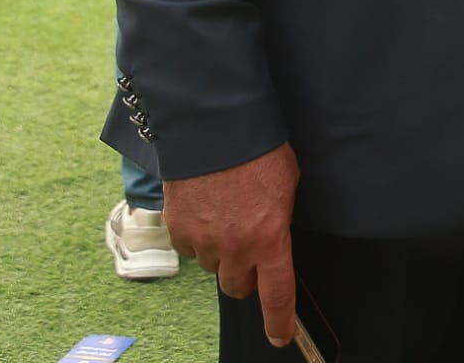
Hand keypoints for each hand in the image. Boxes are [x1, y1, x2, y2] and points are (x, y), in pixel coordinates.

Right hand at [164, 143, 298, 346]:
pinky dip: (198, 234)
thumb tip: (272, 227)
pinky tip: (206, 206)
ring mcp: (202, 241)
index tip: (282, 336)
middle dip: (245, 274)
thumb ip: (279, 214)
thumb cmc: (259, 148)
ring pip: (212, 264)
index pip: (277, 293)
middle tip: (249, 246)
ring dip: (220, 249)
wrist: (214, 127)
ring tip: (227, 211)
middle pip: (238, 286)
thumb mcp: (286, 181)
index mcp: (269, 236)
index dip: (280, 320)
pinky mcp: (177, 230)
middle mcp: (235, 247)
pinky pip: (189, 246)